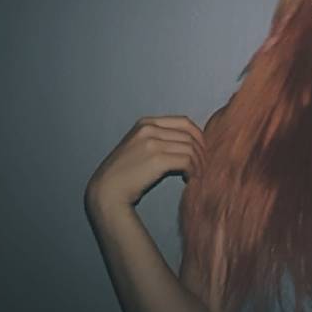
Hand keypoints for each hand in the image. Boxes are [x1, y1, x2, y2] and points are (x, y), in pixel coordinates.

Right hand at [85, 115, 205, 213]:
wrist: (107, 190)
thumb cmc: (125, 173)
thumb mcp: (139, 146)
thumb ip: (159, 139)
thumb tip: (190, 143)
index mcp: (146, 123)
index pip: (184, 122)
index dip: (199, 135)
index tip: (203, 149)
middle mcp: (150, 129)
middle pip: (190, 135)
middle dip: (202, 151)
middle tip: (204, 164)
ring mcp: (153, 143)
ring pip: (191, 148)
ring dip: (199, 163)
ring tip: (197, 174)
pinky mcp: (156, 159)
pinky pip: (187, 161)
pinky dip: (193, 170)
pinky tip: (190, 178)